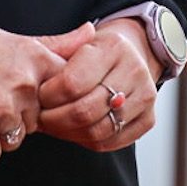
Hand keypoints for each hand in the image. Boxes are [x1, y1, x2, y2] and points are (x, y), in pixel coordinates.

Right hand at [0, 17, 92, 162]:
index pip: (64, 96)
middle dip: (16, 116)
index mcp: (36, 61)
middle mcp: (24, 85)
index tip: (23, 94)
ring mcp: (2, 109)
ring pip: (15, 140)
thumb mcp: (13, 39)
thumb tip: (92, 33)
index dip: (45, 102)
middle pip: (37, 122)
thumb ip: (56, 44)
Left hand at [35, 19, 159, 151]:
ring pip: (98, 130)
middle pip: (85, 111)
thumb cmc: (96, 51)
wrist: (131, 53)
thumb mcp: (76, 43)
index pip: (72, 83)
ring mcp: (145, 96)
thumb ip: (56, 53)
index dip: (48, 96)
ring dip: (68, 133)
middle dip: (55, 120)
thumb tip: (38, 70)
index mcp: (113, 46)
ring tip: (55, 126)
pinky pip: (111, 142)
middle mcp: (134, 69)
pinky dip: (87, 141)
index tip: (39, 96)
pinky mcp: (149, 118)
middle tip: (42, 118)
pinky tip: (74, 131)